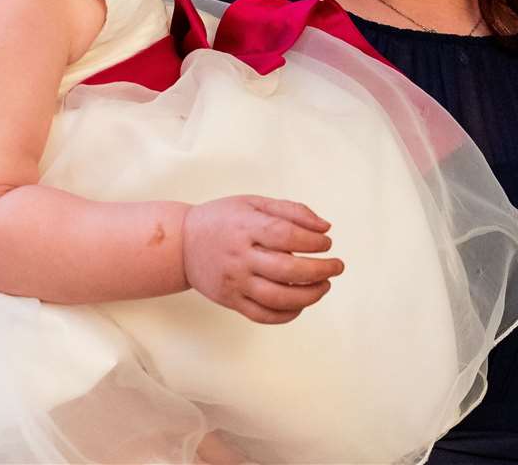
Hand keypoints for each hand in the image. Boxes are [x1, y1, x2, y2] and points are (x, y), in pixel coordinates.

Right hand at [180, 196, 342, 324]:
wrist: (181, 244)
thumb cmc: (222, 219)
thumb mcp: (253, 203)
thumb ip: (291, 211)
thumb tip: (325, 228)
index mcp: (245, 228)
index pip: (286, 236)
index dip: (313, 242)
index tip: (326, 242)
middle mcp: (239, 257)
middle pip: (287, 270)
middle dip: (320, 271)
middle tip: (337, 266)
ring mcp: (234, 282)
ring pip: (278, 298)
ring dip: (309, 295)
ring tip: (325, 286)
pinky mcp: (230, 301)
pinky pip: (263, 315)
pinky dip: (287, 314)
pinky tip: (301, 303)